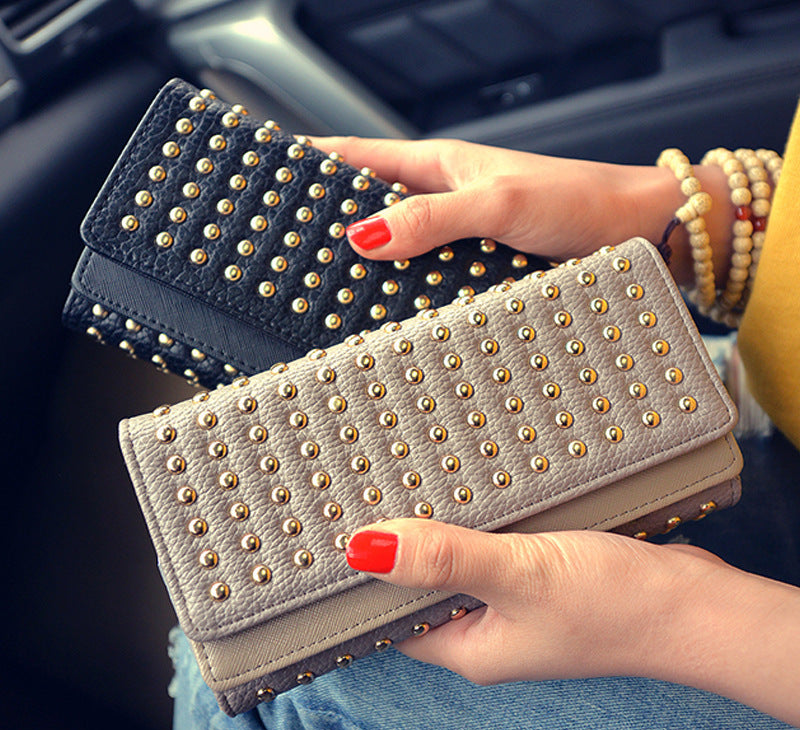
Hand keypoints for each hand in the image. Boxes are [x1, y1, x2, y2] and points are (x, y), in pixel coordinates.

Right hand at [309, 136, 732, 286]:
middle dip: (327, 224)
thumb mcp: (496, 203)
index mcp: (437, 165)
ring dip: (365, 268)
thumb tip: (365, 237)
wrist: (633, 233)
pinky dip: (402, 293)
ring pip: (395, 249)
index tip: (268, 176)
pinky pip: (424, 279)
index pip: (357, 155)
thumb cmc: (577, 202)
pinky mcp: (474, 270)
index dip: (310, 161)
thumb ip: (431, 218)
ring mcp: (456, 237)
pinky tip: (387, 316)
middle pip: (368, 207)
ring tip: (324, 293)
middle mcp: (441, 201)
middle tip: (285, 253)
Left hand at [346, 520, 799, 724]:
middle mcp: (485, 628)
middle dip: (397, 544)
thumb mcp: (520, 575)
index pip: (390, 617)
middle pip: (421, 586)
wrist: (693, 604)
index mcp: (468, 646)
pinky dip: (479, 519)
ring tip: (407, 476)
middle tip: (368, 489)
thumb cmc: (613, 604)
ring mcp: (515, 601)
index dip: (362, 577)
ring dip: (440, 526)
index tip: (337, 530)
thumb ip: (445, 558)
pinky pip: (493, 546)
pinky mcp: (540, 575)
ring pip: (458, 561)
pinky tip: (471, 484)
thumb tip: (364, 547)